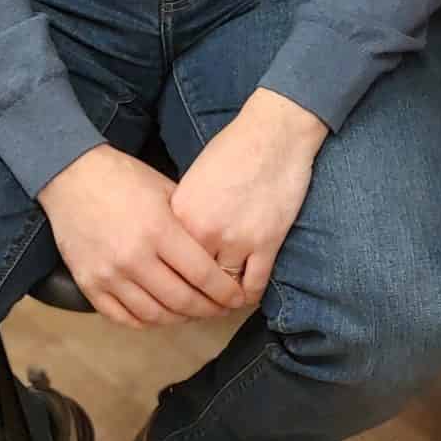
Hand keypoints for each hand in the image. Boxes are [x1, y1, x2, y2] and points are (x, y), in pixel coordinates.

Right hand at [37, 144, 239, 328]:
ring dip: (180, 319)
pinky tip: (161, 314)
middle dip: (209, 310)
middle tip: (221, 309)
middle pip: (182, 301)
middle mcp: (134, 258)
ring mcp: (109, 275)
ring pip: (154, 315)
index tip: (237, 297)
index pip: (203, 275)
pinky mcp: (88, 284)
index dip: (226, 292)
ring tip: (194, 312)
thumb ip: (190, 223)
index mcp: (159, 230)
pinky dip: (146, 322)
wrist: (72, 176)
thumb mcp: (167, 190)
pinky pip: (122, 318)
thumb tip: (218, 253)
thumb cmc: (123, 178)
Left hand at [170, 89, 326, 309]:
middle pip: (192, 284)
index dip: (170, 283)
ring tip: (222, 304)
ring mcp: (236, 241)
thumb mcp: (193, 181)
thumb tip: (177, 244)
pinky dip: (249, 295)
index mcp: (179, 216)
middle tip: (198, 306)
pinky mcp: (266, 243)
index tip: (174, 292)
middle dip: (195, 300)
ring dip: (223, 301)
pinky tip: (246, 294)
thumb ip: (183, 216)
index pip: (168, 265)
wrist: (273, 134)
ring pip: (223, 290)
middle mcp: (203, 233)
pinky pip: (254, 285)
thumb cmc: (232, 150)